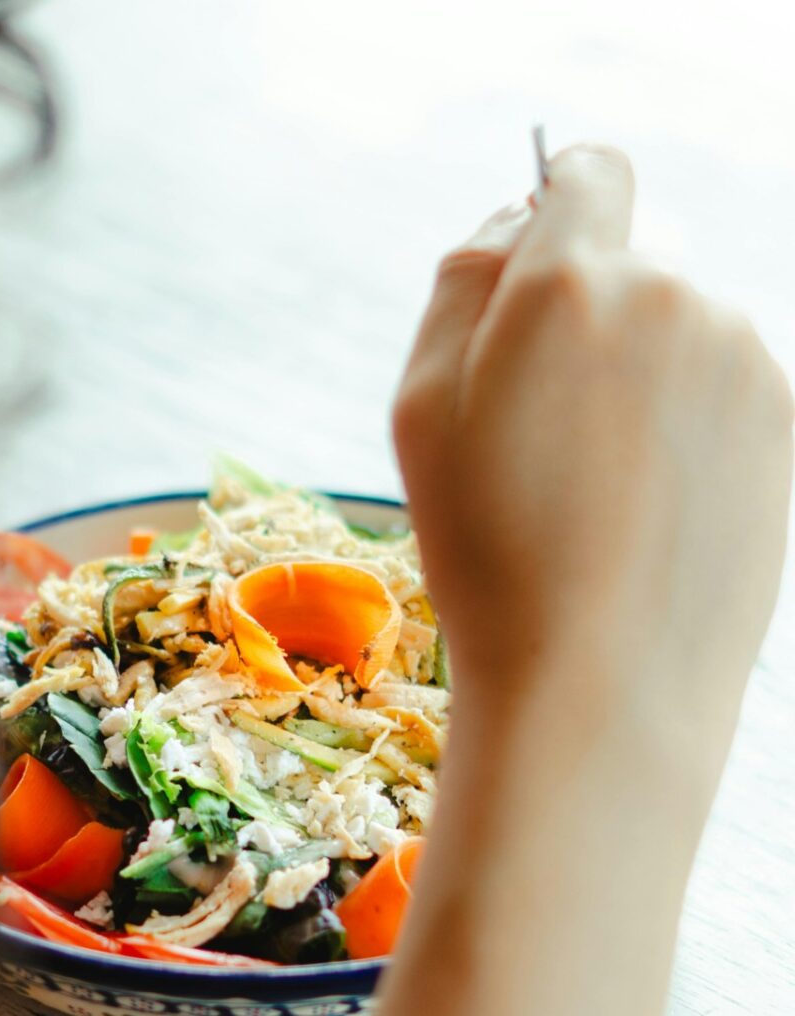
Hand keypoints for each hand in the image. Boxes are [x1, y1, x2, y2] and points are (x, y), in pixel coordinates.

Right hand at [396, 145, 791, 799]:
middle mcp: (680, 296)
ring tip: (592, 476)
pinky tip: (644, 499)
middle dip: (583, 306)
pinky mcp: (785, 422)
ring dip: (636, 365)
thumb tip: (510, 221)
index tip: (540, 253)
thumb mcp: (418, 409)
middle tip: (537, 417)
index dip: (558, 201)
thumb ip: (459, 286)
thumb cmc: (486, 551)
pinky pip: (721, 382)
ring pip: (680, 323)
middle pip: (633, 256)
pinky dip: (682, 415)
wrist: (600, 682)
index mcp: (576, 282)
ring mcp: (747, 360)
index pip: (590, 171)